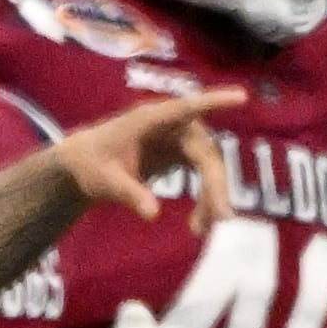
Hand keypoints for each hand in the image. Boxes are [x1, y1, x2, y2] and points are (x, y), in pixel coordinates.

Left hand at [52, 89, 241, 230]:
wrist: (85, 167)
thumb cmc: (91, 165)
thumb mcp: (104, 182)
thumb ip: (127, 194)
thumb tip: (152, 214)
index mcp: (150, 119)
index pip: (185, 108)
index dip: (213, 102)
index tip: (241, 97)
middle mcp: (173, 125)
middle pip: (205, 152)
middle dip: (215, 185)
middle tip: (221, 218)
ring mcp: (182, 138)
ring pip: (210, 167)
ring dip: (211, 197)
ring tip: (200, 230)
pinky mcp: (185, 154)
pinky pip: (204, 176)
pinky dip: (205, 199)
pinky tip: (198, 224)